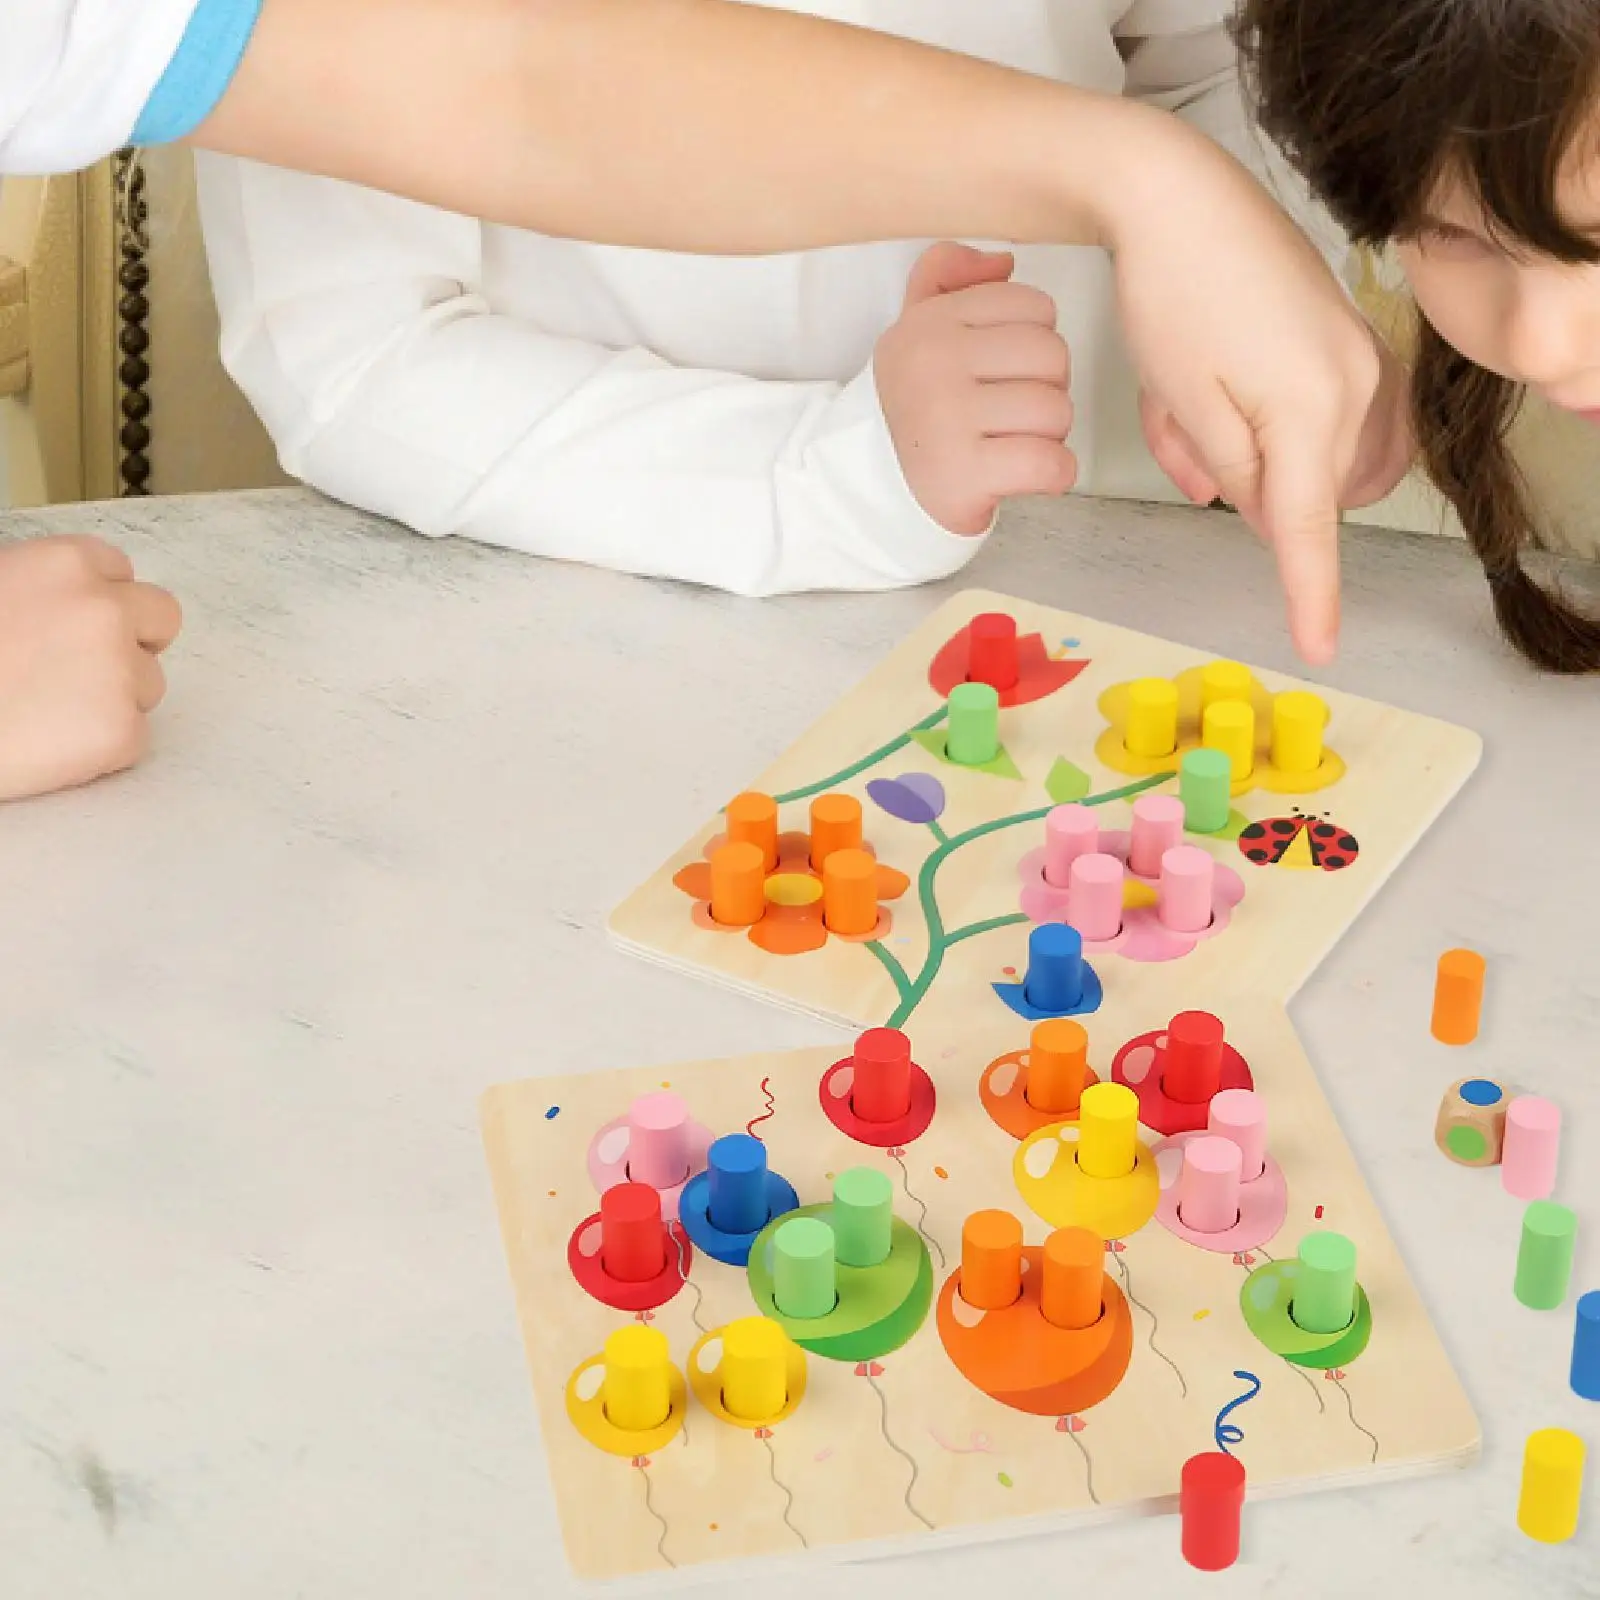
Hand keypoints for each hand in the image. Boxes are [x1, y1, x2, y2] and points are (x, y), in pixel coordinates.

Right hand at [0, 535, 182, 800]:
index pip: (121, 572)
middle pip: (161, 620)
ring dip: (112, 697)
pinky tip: (47, 744)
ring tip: (44, 709)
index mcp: (67, 563)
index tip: (75, 625)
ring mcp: (119, 671)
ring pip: (147, 683)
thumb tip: (64, 601)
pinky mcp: (120, 732)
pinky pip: (132, 738)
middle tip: (84, 670)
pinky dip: (98, 747)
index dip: (100, 601)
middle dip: (134, 641)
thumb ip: (40, 587)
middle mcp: (105, 609)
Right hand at [875, 242, 1075, 535]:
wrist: (878, 487)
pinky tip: (1024, 474)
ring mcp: (946, 419)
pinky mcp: (964, 474)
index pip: (1034, 307)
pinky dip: (1053, 475)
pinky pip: (1051, 464)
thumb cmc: (919, 405)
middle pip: (1052, 356)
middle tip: (1010, 414)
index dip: (1033, 343)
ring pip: (1056, 411)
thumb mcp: (916, 327)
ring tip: (1010, 444)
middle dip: (1046, 389)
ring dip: (1048, 436)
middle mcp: (932, 364)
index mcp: (929, 323)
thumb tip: (1002, 262)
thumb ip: (947, 275)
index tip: (1002, 372)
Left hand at [1105, 115, 1396, 662]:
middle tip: (1181, 432)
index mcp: (1314, 410)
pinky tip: (1213, 384)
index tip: (1319, 647)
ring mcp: (1359, 356)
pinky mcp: (1345, 336)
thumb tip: (1263, 512)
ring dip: (1244, 451)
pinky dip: (1258, 419)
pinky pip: (1310, 414)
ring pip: (1305, 455)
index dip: (1311, 593)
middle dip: (1236, 480)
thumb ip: (1232, 474)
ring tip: (1188, 403)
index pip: (1310, 528)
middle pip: (1302, 488)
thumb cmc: (1172, 296)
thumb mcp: (1186, 405)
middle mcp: (1356, 385)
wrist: (1178, 195)